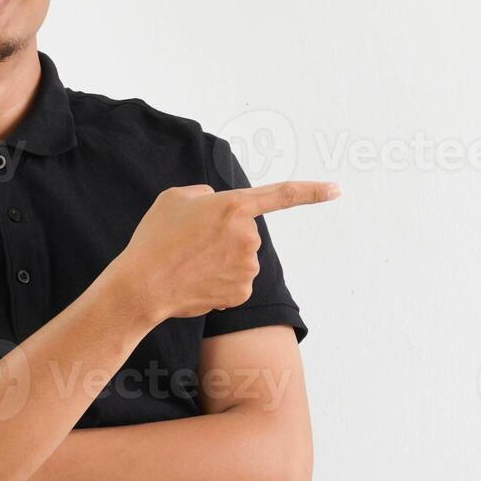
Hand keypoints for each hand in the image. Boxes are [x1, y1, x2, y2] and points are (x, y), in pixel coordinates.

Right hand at [120, 179, 340, 320]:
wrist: (143, 285)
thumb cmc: (155, 239)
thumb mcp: (175, 198)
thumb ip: (206, 196)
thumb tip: (220, 207)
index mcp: (233, 205)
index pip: (282, 195)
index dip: (313, 191)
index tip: (337, 189)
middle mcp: (248, 235)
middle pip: (245, 232)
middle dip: (224, 236)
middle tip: (191, 243)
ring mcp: (248, 266)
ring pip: (241, 258)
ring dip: (221, 260)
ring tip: (190, 263)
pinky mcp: (243, 291)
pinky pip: (236, 281)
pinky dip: (219, 281)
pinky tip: (197, 281)